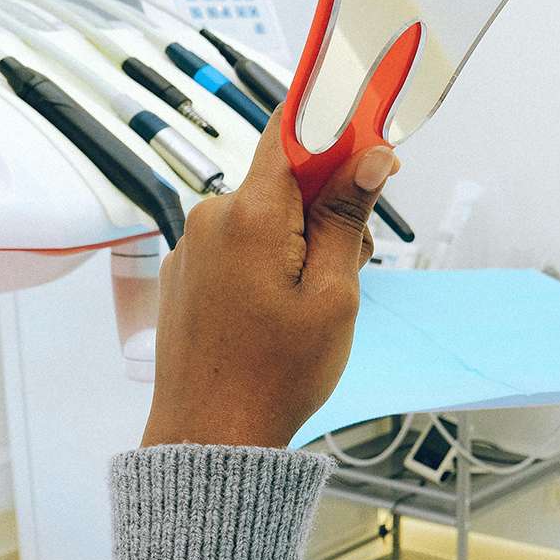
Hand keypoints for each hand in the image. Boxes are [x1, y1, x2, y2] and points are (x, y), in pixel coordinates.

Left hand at [140, 110, 397, 448]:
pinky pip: (240, 243)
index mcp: (252, 215)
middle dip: (328, 207)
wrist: (211, 435)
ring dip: (302, 239)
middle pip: (286, 180)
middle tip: (350, 267)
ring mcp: (194, 245)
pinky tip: (280, 310)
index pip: (291, 131)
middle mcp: (212, 217)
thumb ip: (348, 218)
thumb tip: (372, 156)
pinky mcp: (187, 272)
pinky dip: (271, 260)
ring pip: (266, 215)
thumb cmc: (279, 372)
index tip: (372, 136)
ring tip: (312, 302)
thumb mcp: (334, 293)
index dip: (335, 123)